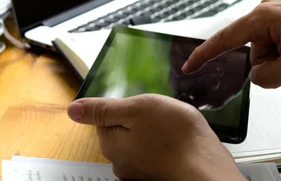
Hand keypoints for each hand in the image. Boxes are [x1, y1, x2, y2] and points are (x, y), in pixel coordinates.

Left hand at [67, 94, 242, 180]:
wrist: (207, 167)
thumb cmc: (175, 136)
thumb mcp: (135, 109)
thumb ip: (103, 109)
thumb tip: (72, 109)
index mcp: (110, 143)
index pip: (104, 116)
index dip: (124, 106)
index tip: (141, 106)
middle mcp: (120, 162)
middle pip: (121, 129)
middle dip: (138, 119)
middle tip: (159, 116)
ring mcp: (138, 171)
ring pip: (138, 140)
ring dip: (152, 132)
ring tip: (170, 127)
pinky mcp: (156, 174)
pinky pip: (153, 152)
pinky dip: (162, 145)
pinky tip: (175, 141)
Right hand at [183, 0, 280, 87]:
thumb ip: (264, 77)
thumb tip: (256, 74)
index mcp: (263, 17)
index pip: (224, 39)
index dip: (204, 55)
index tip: (189, 65)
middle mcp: (266, 8)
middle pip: (251, 48)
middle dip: (270, 62)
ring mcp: (277, 9)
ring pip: (265, 47)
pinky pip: (276, 39)